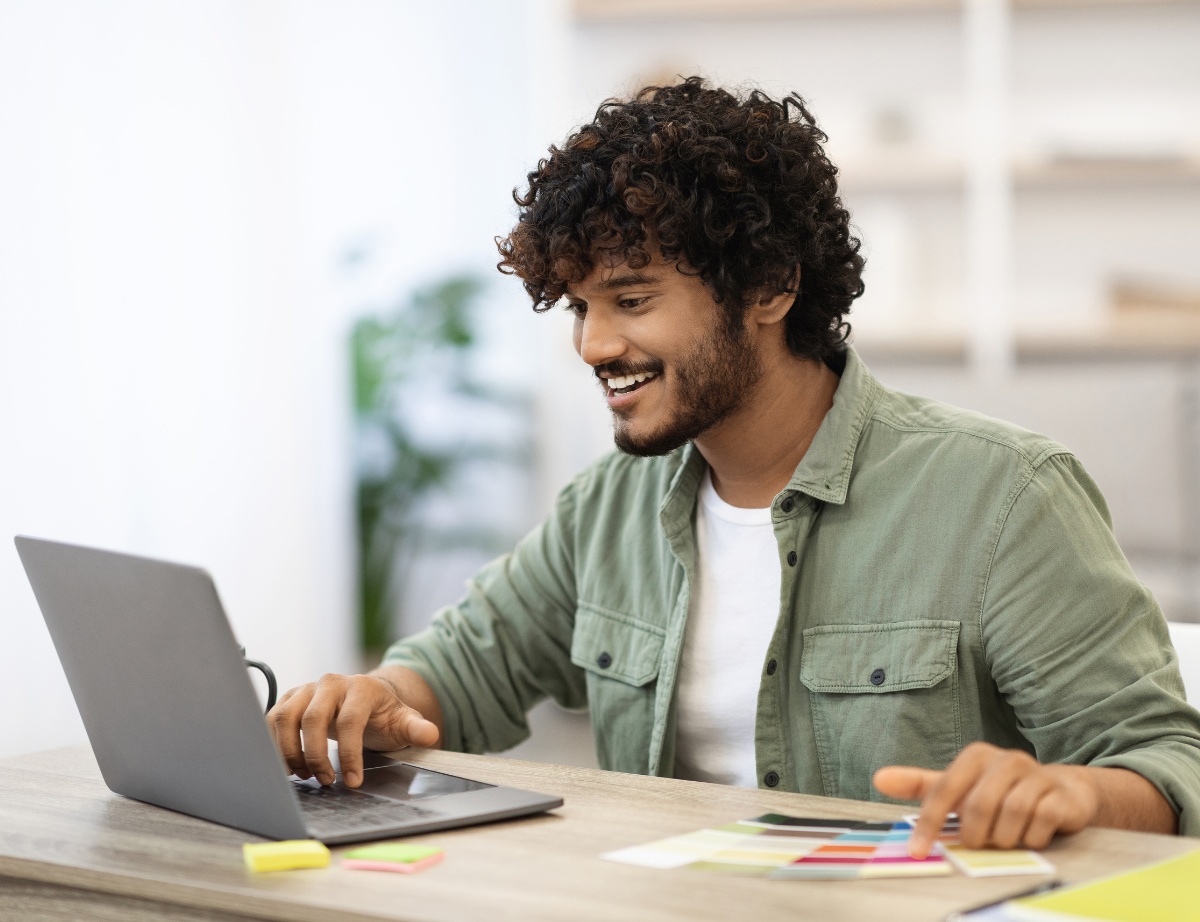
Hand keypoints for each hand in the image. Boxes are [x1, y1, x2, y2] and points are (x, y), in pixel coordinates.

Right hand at [267, 671, 439, 787]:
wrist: (365, 699)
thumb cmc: (383, 714)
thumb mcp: (403, 720)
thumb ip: (415, 728)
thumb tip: (430, 734)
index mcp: (361, 688)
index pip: (350, 721)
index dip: (349, 754)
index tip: (353, 780)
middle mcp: (331, 684)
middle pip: (312, 718)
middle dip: (316, 755)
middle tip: (326, 781)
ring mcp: (308, 689)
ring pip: (286, 717)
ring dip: (290, 751)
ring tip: (305, 775)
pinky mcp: (291, 699)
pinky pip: (273, 718)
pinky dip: (275, 743)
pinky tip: (290, 765)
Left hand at [872, 742, 1099, 857]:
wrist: (1062, 791)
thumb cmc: (999, 791)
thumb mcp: (960, 786)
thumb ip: (921, 784)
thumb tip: (878, 778)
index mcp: (975, 757)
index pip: (942, 790)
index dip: (928, 823)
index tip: (918, 853)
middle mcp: (1006, 760)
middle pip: (978, 807)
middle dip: (975, 835)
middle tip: (978, 844)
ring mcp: (1036, 775)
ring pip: (1011, 815)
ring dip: (1004, 838)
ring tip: (1005, 839)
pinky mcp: (1061, 795)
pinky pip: (1040, 822)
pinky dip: (1031, 837)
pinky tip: (1031, 835)